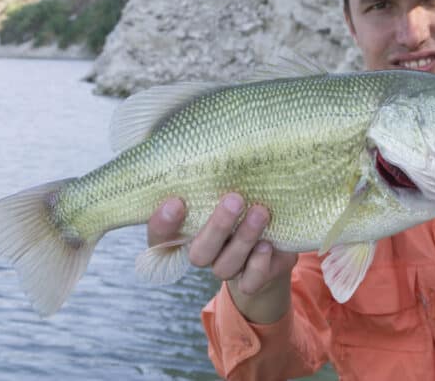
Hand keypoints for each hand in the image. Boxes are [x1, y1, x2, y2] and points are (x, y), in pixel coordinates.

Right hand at [148, 194, 297, 322]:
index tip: (175, 202)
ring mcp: (226, 269)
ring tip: (260, 212)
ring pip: (225, 266)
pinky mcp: (251, 281)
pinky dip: (258, 264)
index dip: (162, 225)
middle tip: (234, 200)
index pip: (161, 237)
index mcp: (188, 233)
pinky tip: (267, 244)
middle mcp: (204, 254)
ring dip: (244, 238)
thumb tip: (220, 150)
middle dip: (217, 226)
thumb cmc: (244, 206)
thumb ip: (218, 182)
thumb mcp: (229, 192)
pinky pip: (249, 283)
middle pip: (198, 254)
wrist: (272, 243)